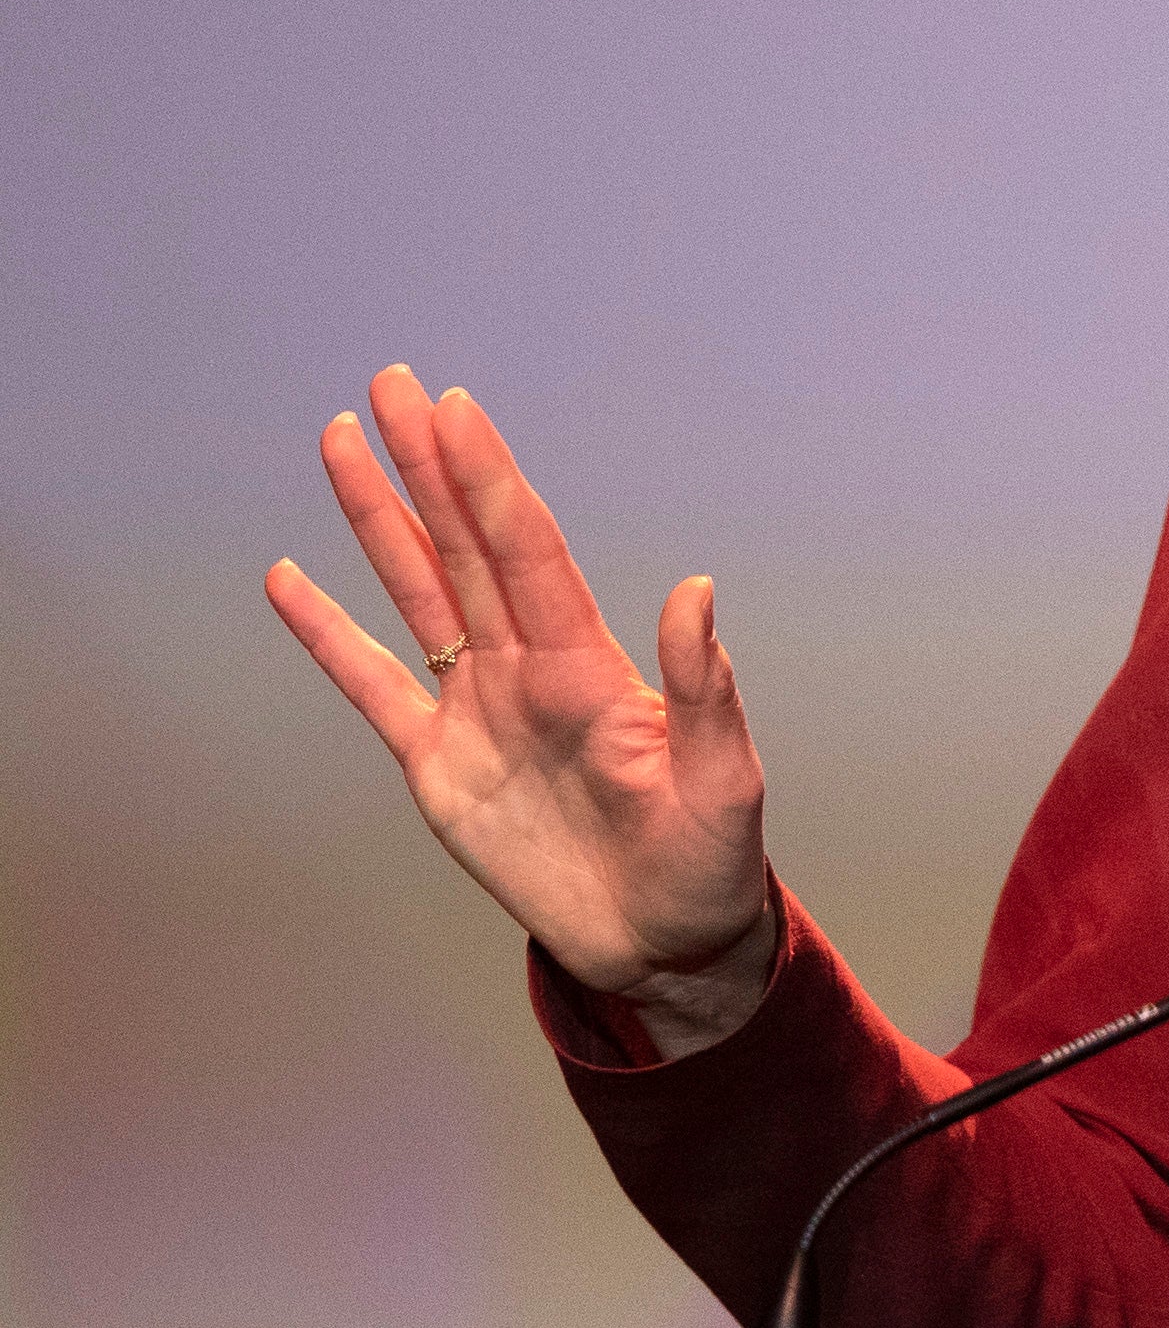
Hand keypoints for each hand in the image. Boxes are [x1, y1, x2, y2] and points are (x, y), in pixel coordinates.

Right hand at [265, 366, 775, 1056]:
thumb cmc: (708, 859)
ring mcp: (477, 709)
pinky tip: (288, 578)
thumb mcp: (722, 778)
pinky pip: (372, 686)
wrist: (661, 942)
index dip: (488, 480)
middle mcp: (527, 667)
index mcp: (590, 664)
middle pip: (465, 546)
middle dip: (427, 465)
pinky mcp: (437, 765)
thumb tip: (695, 591)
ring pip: (416, 592)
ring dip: (379, 520)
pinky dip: (328, 635)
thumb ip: (701, 688)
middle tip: (388, 385)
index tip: (455, 409)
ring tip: (338, 442)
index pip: (526, 550)